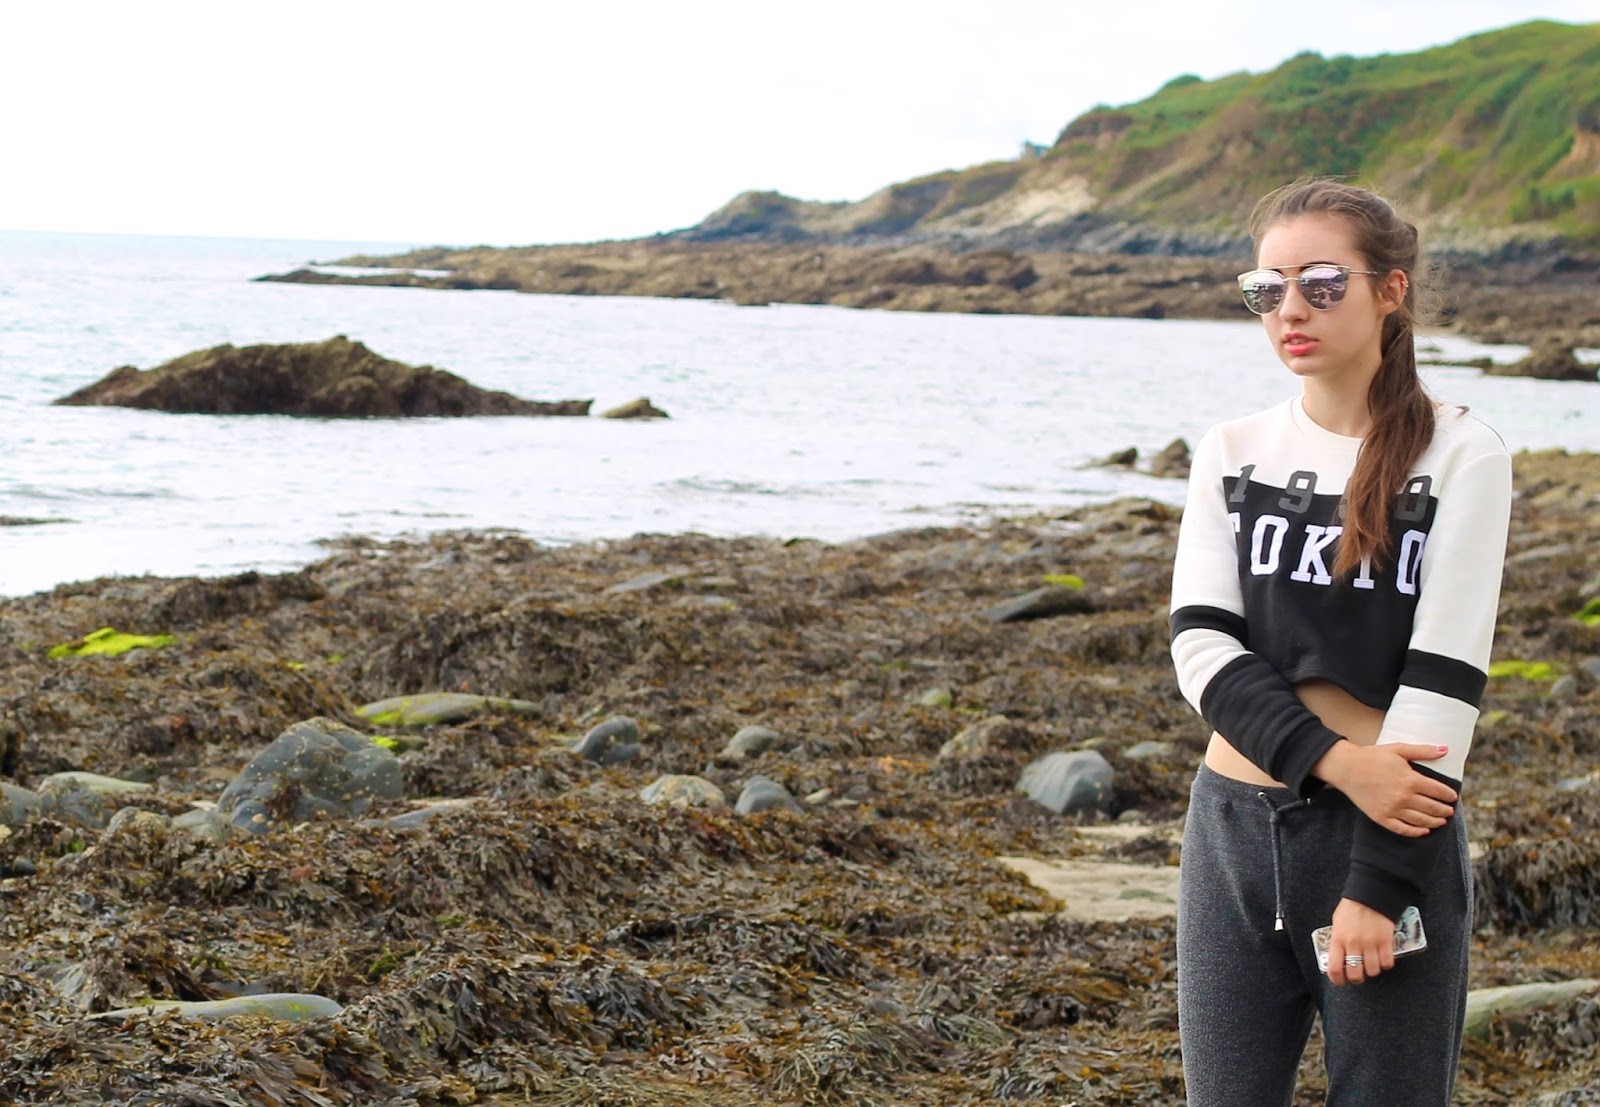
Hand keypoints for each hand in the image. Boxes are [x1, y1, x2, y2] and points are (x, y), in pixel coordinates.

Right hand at [1313, 740, 1456, 835]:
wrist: (1345, 768)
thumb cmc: (1371, 756)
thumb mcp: (1398, 749)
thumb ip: (1423, 751)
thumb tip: (1445, 750)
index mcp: (1410, 779)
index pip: (1438, 791)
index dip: (1448, 795)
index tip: (1453, 797)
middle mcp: (1403, 797)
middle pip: (1432, 808)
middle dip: (1444, 810)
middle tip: (1450, 811)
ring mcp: (1392, 809)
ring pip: (1421, 821)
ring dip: (1435, 822)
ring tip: (1441, 821)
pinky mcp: (1381, 817)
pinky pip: (1403, 829)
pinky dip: (1416, 832)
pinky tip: (1423, 831)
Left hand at [1325, 898, 1396, 985]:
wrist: (1370, 894)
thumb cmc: (1352, 907)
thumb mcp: (1338, 923)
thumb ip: (1338, 940)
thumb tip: (1338, 956)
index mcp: (1338, 939)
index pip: (1334, 968)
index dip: (1337, 980)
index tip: (1341, 982)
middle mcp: (1353, 944)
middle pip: (1355, 974)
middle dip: (1357, 978)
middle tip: (1359, 974)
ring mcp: (1370, 943)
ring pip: (1373, 971)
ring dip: (1373, 970)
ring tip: (1372, 964)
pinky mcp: (1386, 941)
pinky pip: (1387, 963)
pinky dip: (1386, 964)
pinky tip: (1383, 958)